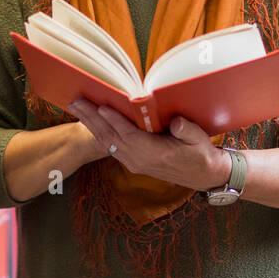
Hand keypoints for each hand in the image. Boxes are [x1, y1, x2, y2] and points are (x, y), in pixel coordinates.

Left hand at [66, 98, 231, 190]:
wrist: (202, 175)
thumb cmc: (201, 154)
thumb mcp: (199, 140)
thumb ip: (187, 130)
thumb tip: (176, 121)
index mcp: (155, 153)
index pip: (129, 134)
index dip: (114, 120)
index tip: (101, 106)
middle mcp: (139, 159)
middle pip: (111, 137)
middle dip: (92, 118)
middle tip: (76, 102)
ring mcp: (134, 162)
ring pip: (107, 141)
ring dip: (90, 124)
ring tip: (76, 107)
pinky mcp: (133, 162)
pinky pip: (111, 145)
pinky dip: (98, 132)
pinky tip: (89, 121)